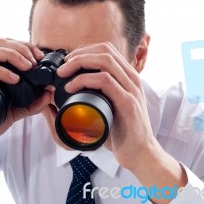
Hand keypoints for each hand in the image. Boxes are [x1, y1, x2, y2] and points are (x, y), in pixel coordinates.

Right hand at [0, 38, 49, 148]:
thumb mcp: (14, 111)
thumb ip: (32, 104)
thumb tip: (49, 93)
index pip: (7, 44)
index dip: (24, 45)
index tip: (40, 56)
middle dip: (20, 47)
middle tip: (35, 61)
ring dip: (11, 54)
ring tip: (27, 66)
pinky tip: (14, 79)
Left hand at [56, 42, 154, 168]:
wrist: (141, 154)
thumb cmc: (122, 132)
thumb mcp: (110, 107)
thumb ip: (97, 96)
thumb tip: (69, 90)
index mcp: (128, 78)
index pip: (106, 50)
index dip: (84, 50)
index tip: (67, 62)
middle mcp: (132, 79)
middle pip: (105, 50)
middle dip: (79, 54)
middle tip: (62, 67)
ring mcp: (131, 89)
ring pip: (105, 60)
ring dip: (79, 62)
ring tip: (63, 74)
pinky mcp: (128, 103)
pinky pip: (105, 81)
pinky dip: (84, 80)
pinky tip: (71, 87)